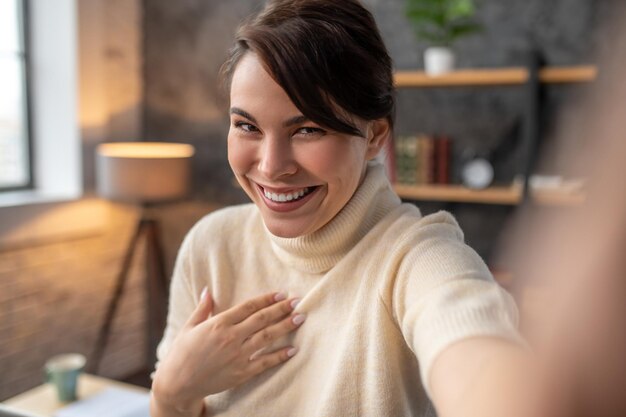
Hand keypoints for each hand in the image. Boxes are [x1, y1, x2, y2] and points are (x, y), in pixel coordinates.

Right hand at [151, 289, 303, 412]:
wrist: (177, 384)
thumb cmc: (181, 353)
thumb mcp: (189, 327)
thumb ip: (203, 308)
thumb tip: (208, 289)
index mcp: (218, 324)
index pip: (248, 307)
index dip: (266, 299)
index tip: (280, 293)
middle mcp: (230, 337)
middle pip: (262, 319)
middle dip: (281, 309)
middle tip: (298, 301)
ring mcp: (237, 356)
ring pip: (267, 337)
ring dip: (285, 327)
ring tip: (300, 318)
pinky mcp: (241, 373)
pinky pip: (265, 362)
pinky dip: (280, 356)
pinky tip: (293, 349)